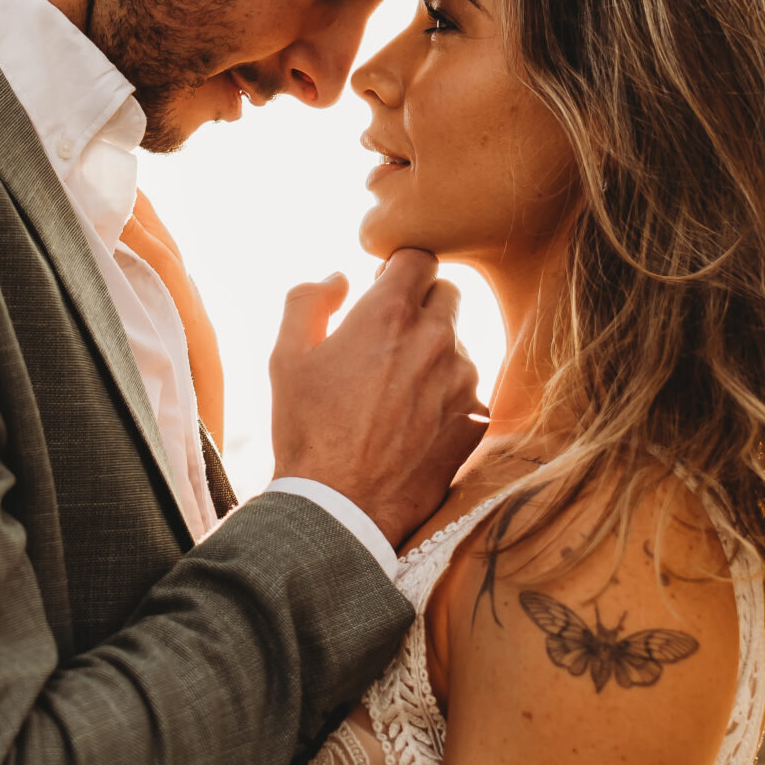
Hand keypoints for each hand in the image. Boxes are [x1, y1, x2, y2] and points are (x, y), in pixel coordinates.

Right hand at [269, 248, 485, 549]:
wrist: (343, 508)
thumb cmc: (308, 431)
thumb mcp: (287, 357)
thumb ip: (309, 300)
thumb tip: (339, 279)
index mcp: (390, 313)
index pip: (419, 256)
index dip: (398, 271)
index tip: (382, 293)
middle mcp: (436, 337)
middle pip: (447, 293)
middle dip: (421, 306)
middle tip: (387, 341)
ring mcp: (464, 378)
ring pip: (459, 343)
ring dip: (434, 353)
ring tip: (395, 392)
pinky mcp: (477, 416)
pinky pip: (468, 387)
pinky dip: (446, 394)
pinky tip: (414, 422)